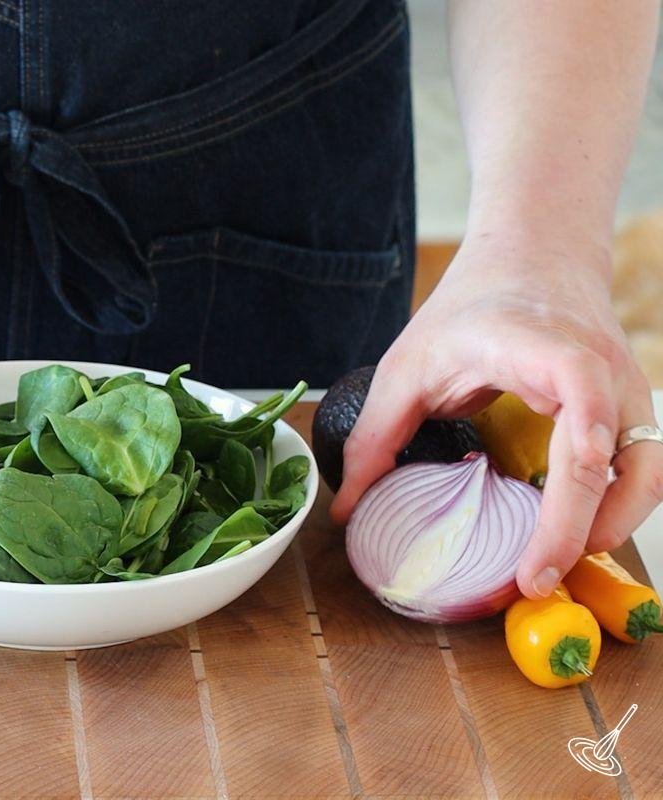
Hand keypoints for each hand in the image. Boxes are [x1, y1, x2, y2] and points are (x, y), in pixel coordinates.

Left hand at [329, 233, 662, 597]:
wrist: (534, 253)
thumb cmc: (471, 305)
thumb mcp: (407, 364)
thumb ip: (376, 436)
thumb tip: (348, 510)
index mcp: (546, 352)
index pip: (584, 407)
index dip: (576, 482)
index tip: (545, 544)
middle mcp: (603, 373)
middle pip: (623, 462)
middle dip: (582, 530)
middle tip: (531, 581)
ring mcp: (628, 391)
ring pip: (647, 474)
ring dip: (608, 527)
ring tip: (549, 566)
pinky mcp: (633, 410)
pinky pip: (640, 471)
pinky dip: (612, 510)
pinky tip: (567, 535)